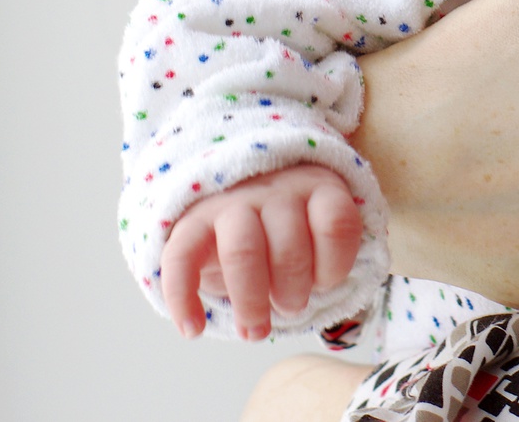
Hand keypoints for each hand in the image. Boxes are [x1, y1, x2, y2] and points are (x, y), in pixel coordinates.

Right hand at [159, 164, 361, 340]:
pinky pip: (182, 258)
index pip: (336, 224)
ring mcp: (232, 202)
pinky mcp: (192, 221)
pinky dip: (184, 299)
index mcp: (317, 188)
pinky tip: (193, 329)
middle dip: (293, 291)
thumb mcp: (318, 225)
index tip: (324, 286)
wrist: (233, 188)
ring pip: (242, 251)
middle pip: (289, 246)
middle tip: (291, 309)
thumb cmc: (287, 224)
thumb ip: (327, 253)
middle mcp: (276, 190)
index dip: (334, 265)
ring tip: (254, 330)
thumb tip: (318, 298)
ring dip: (250, 300)